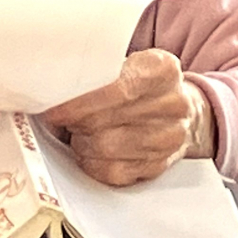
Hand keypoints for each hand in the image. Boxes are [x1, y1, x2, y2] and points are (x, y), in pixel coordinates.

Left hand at [40, 49, 216, 185]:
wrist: (184, 113)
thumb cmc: (142, 86)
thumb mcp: (129, 65)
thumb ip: (99, 73)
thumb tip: (53, 90)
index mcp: (163, 70)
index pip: (117, 89)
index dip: (80, 102)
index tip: (55, 108)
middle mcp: (173, 105)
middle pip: (106, 120)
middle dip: (75, 121)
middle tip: (59, 119)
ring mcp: (169, 138)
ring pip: (107, 148)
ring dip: (81, 142)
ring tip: (76, 133)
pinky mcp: (159, 165)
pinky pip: (114, 172)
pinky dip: (92, 163)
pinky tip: (89, 151)